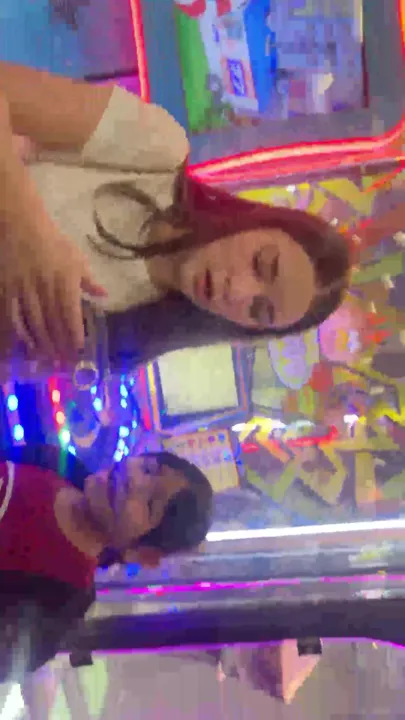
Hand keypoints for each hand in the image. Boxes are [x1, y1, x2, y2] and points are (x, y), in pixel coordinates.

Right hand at [0, 216, 106, 361]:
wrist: (20, 224)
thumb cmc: (52, 241)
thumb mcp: (75, 257)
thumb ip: (88, 280)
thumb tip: (104, 295)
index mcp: (64, 279)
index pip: (70, 311)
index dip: (74, 331)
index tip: (78, 349)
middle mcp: (44, 286)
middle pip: (52, 321)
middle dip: (59, 344)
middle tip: (64, 362)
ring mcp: (23, 289)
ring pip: (32, 321)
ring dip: (41, 343)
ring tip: (47, 358)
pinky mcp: (6, 289)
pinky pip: (10, 315)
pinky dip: (16, 332)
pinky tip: (21, 346)